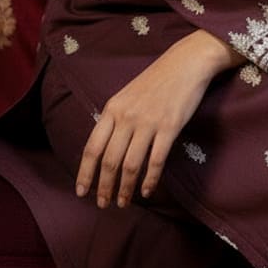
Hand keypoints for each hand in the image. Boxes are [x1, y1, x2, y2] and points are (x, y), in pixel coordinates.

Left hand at [76, 30, 241, 206]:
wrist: (186, 63)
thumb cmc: (157, 80)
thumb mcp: (127, 95)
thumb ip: (115, 119)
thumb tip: (104, 148)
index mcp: (113, 108)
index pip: (92, 147)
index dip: (85, 173)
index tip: (81, 192)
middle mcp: (127, 117)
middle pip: (109, 161)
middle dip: (104, 187)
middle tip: (104, 204)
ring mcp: (148, 123)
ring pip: (131, 165)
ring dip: (125, 189)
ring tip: (123, 203)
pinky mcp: (169, 128)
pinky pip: (156, 161)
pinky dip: (150, 180)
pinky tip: (147, 191)